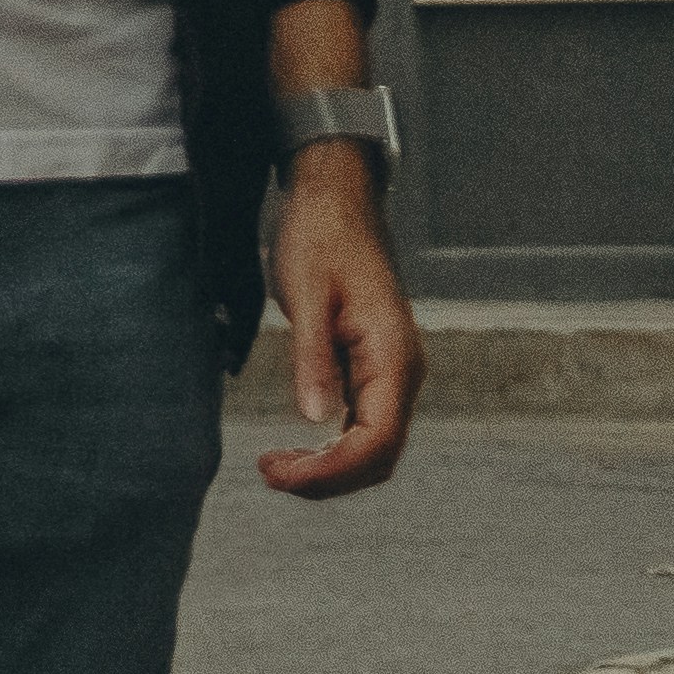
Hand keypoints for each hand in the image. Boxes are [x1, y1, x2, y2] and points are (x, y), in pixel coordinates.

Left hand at [256, 147, 423, 499]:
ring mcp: (393, 371)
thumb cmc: (320, 235)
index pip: (376, 442)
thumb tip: (316, 420)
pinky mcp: (376, 368)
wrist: (335, 196)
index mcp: (394, 354)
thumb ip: (314, 357)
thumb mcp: (307, 294)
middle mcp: (404, 369)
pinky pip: (364, 425)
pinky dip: (333, 447)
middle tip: (268, 473)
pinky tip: (296, 448)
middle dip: (327, 478)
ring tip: (275, 466)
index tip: (279, 473)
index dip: (330, 471)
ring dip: (329, 468)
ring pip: (373, 447)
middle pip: (379, 456)